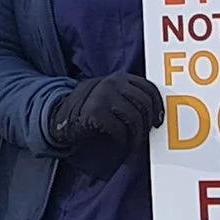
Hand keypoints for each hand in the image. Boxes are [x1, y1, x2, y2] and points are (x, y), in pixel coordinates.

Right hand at [43, 73, 164, 162]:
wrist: (61, 117)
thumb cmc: (91, 109)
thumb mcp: (111, 95)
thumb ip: (129, 97)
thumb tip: (155, 113)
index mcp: (120, 78)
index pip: (148, 88)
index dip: (158, 106)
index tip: (158, 120)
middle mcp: (113, 83)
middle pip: (144, 103)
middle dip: (148, 122)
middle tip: (145, 134)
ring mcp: (103, 96)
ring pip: (134, 117)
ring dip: (137, 134)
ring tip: (133, 141)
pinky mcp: (95, 111)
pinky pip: (119, 128)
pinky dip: (123, 139)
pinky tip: (120, 142)